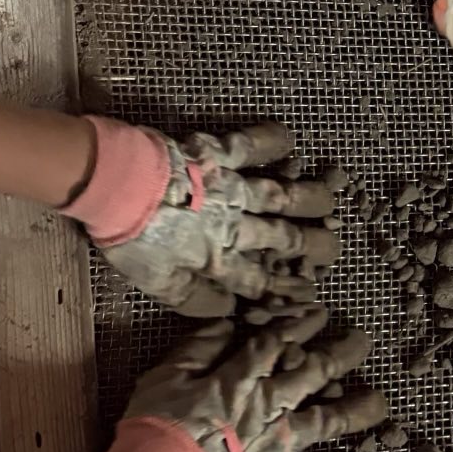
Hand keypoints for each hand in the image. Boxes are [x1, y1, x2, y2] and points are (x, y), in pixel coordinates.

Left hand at [65, 117, 339, 317]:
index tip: (309, 291)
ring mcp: (230, 187)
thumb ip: (195, 299)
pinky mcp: (218, 154)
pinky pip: (252, 145)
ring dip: (308, 198)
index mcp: (218, 258)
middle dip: (313, 244)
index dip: (285, 287)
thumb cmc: (132, 236)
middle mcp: (235, 223)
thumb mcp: (157, 282)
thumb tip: (228, 309)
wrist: (116, 185)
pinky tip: (291, 143)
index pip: (259, 278)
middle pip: (283, 237)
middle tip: (336, 246)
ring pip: (280, 195)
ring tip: (331, 200)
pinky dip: (273, 142)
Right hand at [94, 309, 386, 451]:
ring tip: (381, 404)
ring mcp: (276, 444)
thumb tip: (226, 324)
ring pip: (327, 421)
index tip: (320, 313)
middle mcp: (269, 407)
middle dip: (342, 354)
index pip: (279, 343)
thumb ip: (199, 347)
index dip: (301, 325)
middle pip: (316, 374)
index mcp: (242, 378)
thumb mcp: (167, 374)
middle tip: (363, 341)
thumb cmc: (155, 424)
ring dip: (357, 411)